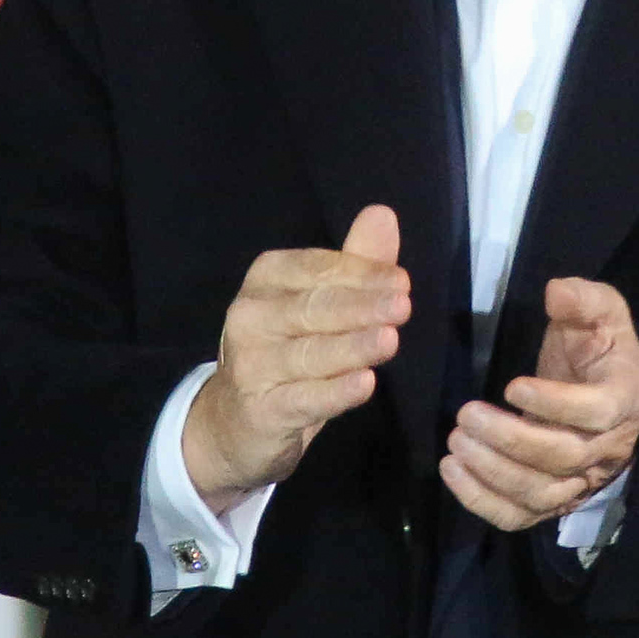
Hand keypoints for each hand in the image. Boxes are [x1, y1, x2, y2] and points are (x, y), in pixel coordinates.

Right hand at [185, 206, 410, 507]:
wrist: (236, 423)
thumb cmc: (288, 352)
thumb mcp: (319, 305)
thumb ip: (354, 264)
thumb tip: (383, 214)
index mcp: (267, 278)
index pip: (318, 269)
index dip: (360, 274)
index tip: (401, 282)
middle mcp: (251, 315)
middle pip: (313, 308)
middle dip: (361, 307)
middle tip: (402, 306)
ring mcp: (250, 363)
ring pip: (309, 353)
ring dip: (352, 347)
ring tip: (389, 340)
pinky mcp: (259, 408)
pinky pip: (304, 398)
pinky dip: (335, 392)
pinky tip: (365, 384)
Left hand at [443, 275, 638, 533]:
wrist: (598, 387)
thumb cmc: (595, 347)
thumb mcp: (600, 311)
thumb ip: (583, 298)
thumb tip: (556, 293)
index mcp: (625, 397)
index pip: (596, 413)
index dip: (555, 405)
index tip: (511, 386)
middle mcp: (608, 447)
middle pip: (564, 458)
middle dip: (511, 440)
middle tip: (466, 415)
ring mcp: (580, 480)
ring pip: (540, 492)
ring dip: (493, 473)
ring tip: (455, 443)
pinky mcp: (552, 500)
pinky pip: (519, 515)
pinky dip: (483, 501)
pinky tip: (452, 472)